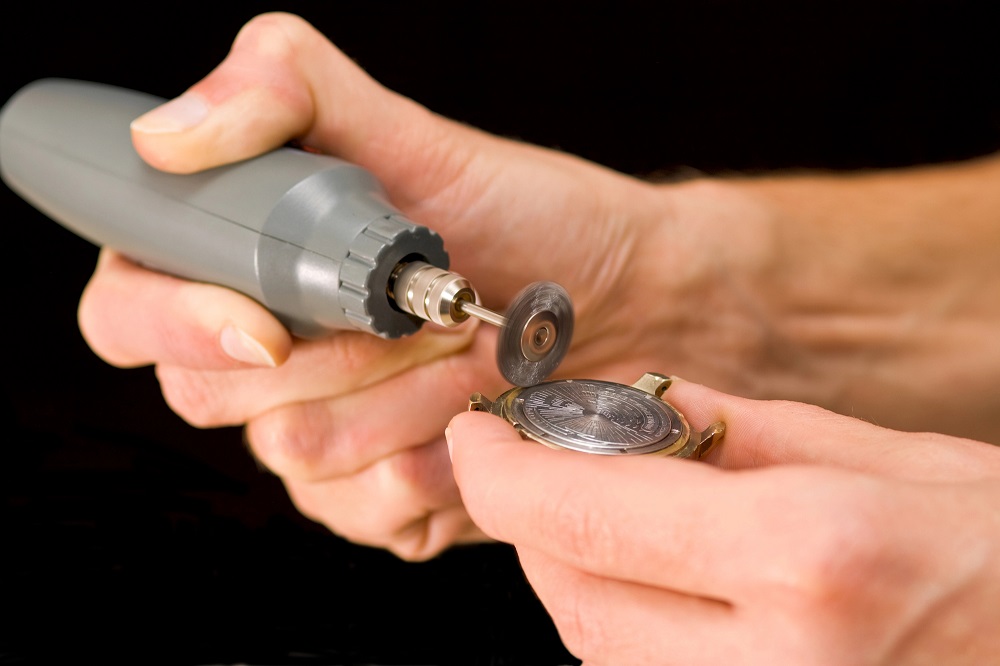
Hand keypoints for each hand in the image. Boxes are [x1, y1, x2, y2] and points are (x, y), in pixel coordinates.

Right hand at [77, 12, 692, 558]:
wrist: (619, 296)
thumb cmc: (519, 214)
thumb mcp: (408, 131)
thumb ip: (285, 92)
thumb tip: (166, 134)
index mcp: (237, 269)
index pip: (127, 314)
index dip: (178, 321)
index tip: (269, 321)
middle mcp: (259, 361)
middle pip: (211, 395)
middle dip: (332, 352)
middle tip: (420, 308)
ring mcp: (313, 436)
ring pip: (297, 456)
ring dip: (399, 399)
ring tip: (464, 354)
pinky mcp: (374, 501)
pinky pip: (366, 513)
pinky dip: (435, 463)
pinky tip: (474, 415)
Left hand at [448, 378, 999, 663]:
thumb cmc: (997, 543)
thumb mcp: (876, 454)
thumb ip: (731, 430)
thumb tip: (629, 406)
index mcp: (804, 554)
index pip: (581, 516)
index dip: (499, 472)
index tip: (480, 435)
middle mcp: (776, 660)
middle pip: (573, 596)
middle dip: (536, 524)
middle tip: (546, 466)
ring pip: (599, 652)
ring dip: (579, 575)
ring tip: (616, 518)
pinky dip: (628, 627)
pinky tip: (665, 581)